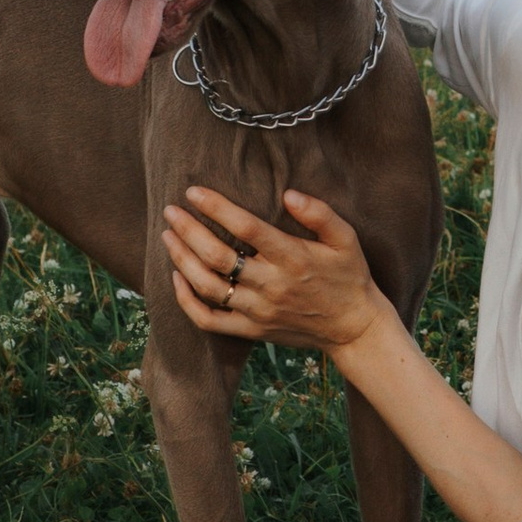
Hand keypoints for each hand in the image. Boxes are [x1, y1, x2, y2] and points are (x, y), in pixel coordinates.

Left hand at [162, 186, 385, 362]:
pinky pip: (209, 321)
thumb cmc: (349, 276)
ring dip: (182, 260)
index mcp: (293, 258)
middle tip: (170, 211)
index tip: (193, 191)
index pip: (246, 228)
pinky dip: (187, 301)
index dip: (216, 208)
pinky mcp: (251, 330)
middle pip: (218, 257)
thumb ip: (320, 213)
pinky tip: (177, 278)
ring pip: (208, 287)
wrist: (354, 328)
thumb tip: (288, 194)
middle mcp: (272, 285)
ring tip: (168, 236)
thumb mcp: (346, 239)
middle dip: (188, 231)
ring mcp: (258, 311)